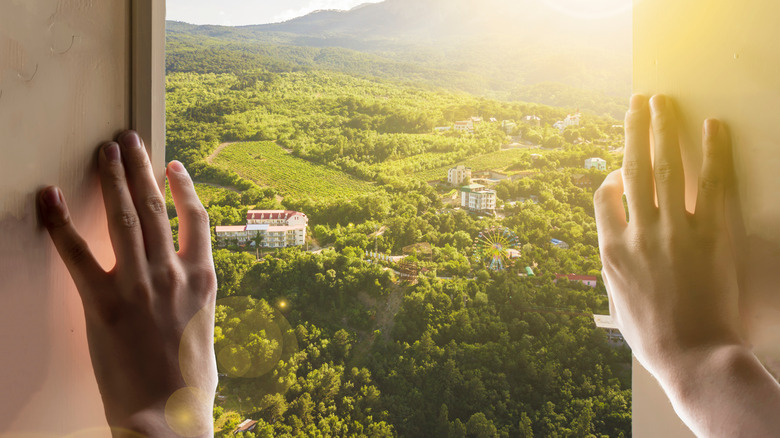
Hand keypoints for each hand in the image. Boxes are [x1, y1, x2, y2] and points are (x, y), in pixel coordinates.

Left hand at [38, 131, 216, 436]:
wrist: (168, 416)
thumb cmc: (190, 383)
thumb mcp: (205, 332)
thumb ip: (195, 302)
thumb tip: (188, 291)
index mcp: (203, 281)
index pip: (197, 221)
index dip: (185, 189)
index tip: (174, 168)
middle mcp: (173, 274)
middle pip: (156, 208)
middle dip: (141, 169)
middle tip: (129, 140)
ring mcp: (139, 285)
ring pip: (125, 218)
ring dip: (113, 179)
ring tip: (106, 151)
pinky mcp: (104, 303)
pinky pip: (77, 254)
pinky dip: (60, 223)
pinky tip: (49, 197)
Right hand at [595, 95, 779, 436]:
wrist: (693, 355)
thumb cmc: (653, 336)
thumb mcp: (617, 300)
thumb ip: (614, 264)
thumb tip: (614, 241)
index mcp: (613, 249)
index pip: (606, 196)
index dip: (612, 177)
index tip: (621, 172)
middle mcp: (640, 231)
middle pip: (634, 168)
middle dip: (635, 130)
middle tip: (639, 102)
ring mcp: (676, 230)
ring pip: (667, 167)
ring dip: (664, 128)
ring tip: (663, 102)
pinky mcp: (712, 235)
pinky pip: (713, 184)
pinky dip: (713, 152)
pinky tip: (713, 126)